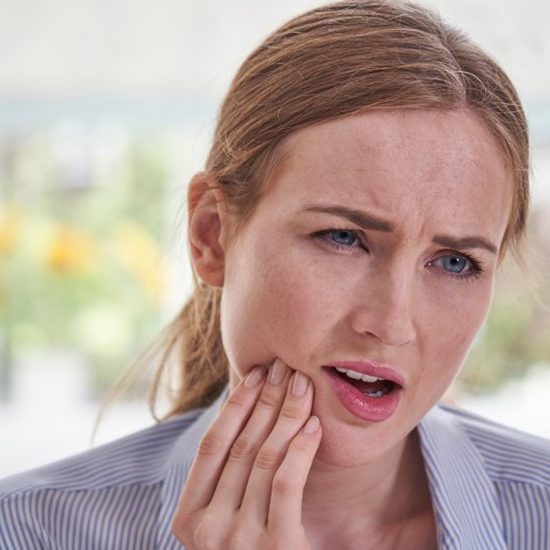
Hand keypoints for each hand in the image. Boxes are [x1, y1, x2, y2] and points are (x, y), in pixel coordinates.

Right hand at [171, 359, 321, 549]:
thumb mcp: (226, 523)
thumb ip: (228, 483)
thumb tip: (247, 413)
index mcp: (186, 520)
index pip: (211, 446)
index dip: (234, 407)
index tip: (255, 375)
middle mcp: (206, 531)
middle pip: (241, 446)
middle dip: (266, 401)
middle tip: (284, 368)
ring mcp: (239, 542)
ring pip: (265, 458)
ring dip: (286, 415)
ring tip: (302, 386)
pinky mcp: (278, 549)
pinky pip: (286, 484)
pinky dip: (300, 449)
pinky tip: (313, 426)